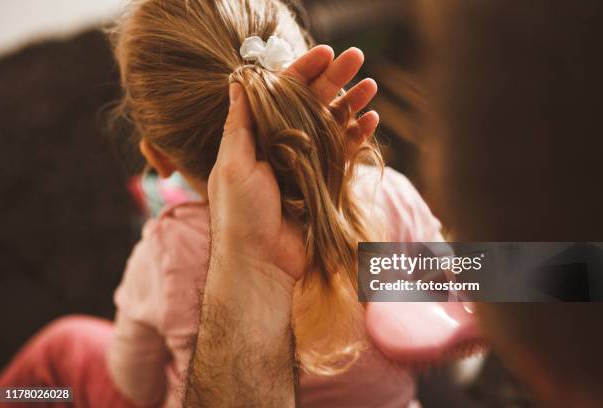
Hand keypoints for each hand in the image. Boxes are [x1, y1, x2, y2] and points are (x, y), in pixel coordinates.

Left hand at [209, 46, 377, 280]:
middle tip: (356, 58)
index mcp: (256, 139)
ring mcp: (305, 166)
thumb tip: (237, 81)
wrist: (261, 265)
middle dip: (333, 81)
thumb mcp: (232, 165)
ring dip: (350, 105)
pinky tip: (370, 119)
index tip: (325, 53)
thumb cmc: (239, 216)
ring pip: (331, 127)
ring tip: (370, 85)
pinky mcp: (324, 184)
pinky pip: (343, 154)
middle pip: (310, 106)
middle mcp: (281, 147)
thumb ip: (240, 124)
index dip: (302, 72)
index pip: (281, 95)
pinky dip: (357, 137)